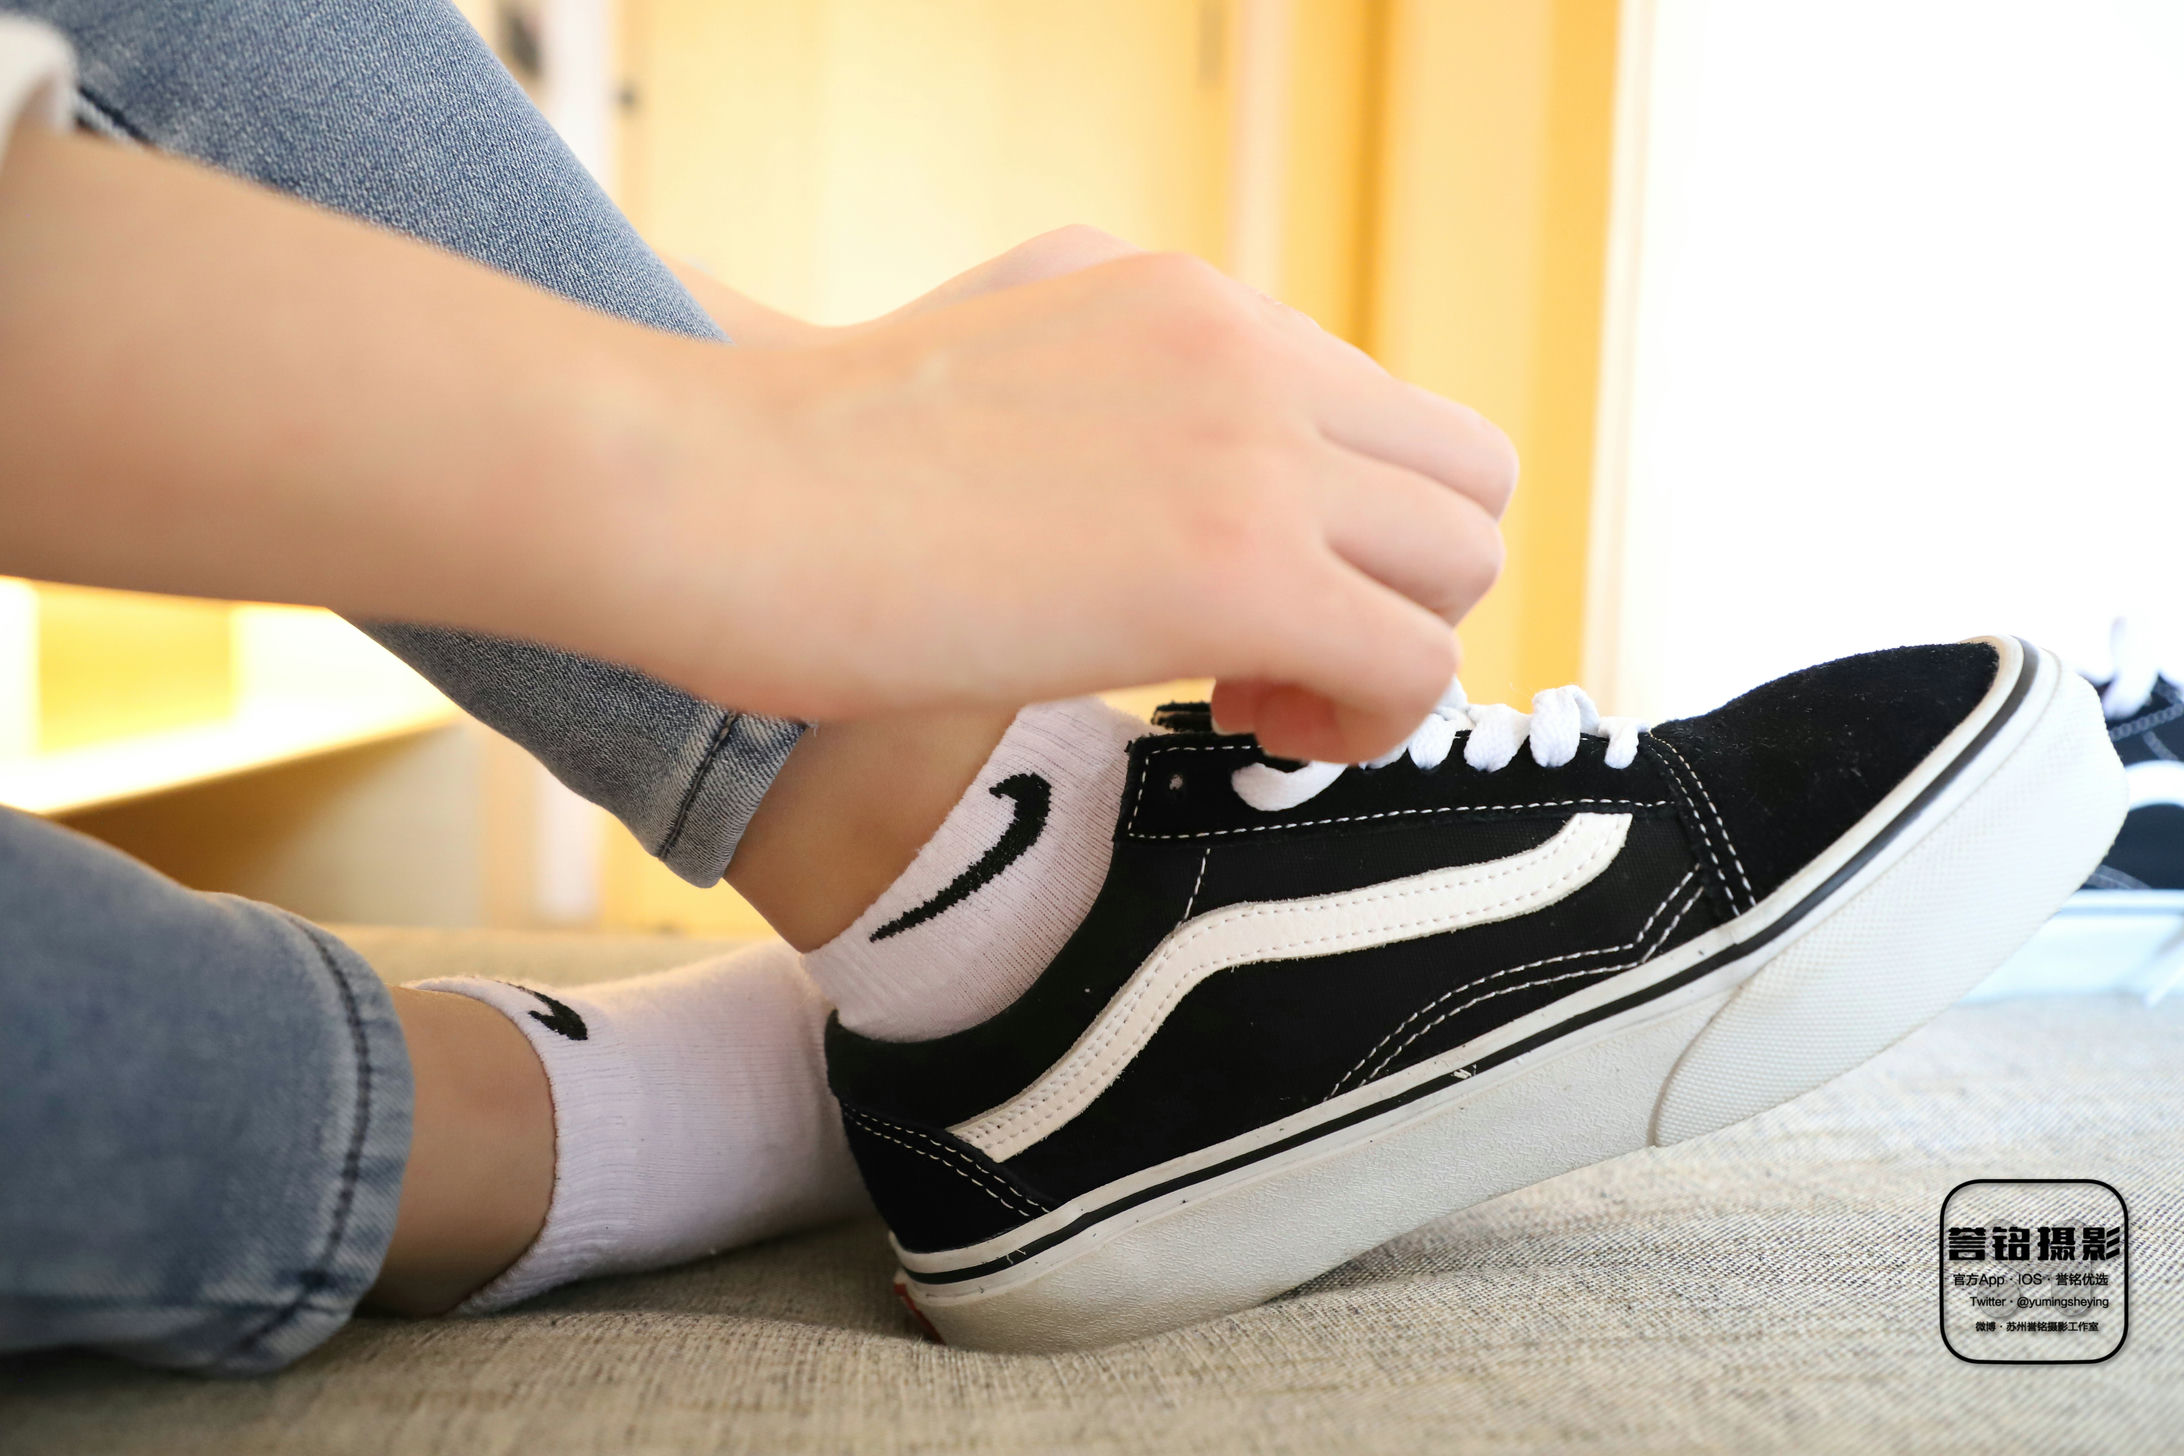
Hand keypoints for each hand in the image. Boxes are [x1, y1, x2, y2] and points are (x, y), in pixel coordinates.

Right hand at [656, 244, 1514, 761]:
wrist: (710, 490)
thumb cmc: (788, 466)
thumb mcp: (966, 364)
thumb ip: (1080, 391)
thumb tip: (1129, 494)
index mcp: (1175, 294)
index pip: (1368, 404)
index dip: (1330, 524)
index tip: (1230, 604)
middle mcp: (1239, 340)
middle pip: (1462, 469)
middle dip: (1396, 581)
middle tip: (1271, 660)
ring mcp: (1250, 440)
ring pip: (1467, 556)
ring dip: (1388, 653)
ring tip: (1258, 702)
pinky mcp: (1239, 565)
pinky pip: (1419, 662)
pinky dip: (1367, 724)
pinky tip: (1245, 730)